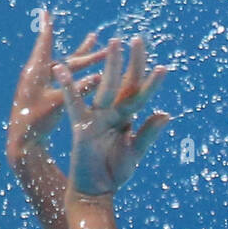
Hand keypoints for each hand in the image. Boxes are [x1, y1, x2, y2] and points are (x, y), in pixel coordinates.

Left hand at [7, 10, 107, 160]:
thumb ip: (79, 89)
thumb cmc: (36, 120)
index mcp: (37, 71)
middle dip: (83, 50)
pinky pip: (66, 80)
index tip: (47, 11)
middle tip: (96, 37)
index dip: (48, 27)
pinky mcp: (46, 95)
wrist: (22, 140)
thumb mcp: (59, 103)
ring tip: (97, 49)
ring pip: (67, 69)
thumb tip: (101, 76)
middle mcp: (40, 74)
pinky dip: (79, 76)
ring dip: (83, 61)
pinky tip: (92, 77)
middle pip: (65, 58)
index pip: (45, 43)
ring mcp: (43, 85)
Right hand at [55, 36, 169, 196]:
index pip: (140, 94)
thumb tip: (166, 113)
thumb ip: (148, 133)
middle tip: (137, 38)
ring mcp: (96, 116)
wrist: (95, 189)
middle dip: (130, 62)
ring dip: (110, 66)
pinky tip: (61, 68)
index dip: (151, 81)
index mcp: (126, 118)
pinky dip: (70, 87)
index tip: (163, 65)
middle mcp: (112, 113)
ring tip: (113, 43)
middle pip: (123, 82)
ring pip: (105, 86)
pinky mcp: (80, 125)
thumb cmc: (115, 172)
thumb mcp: (135, 152)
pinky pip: (74, 103)